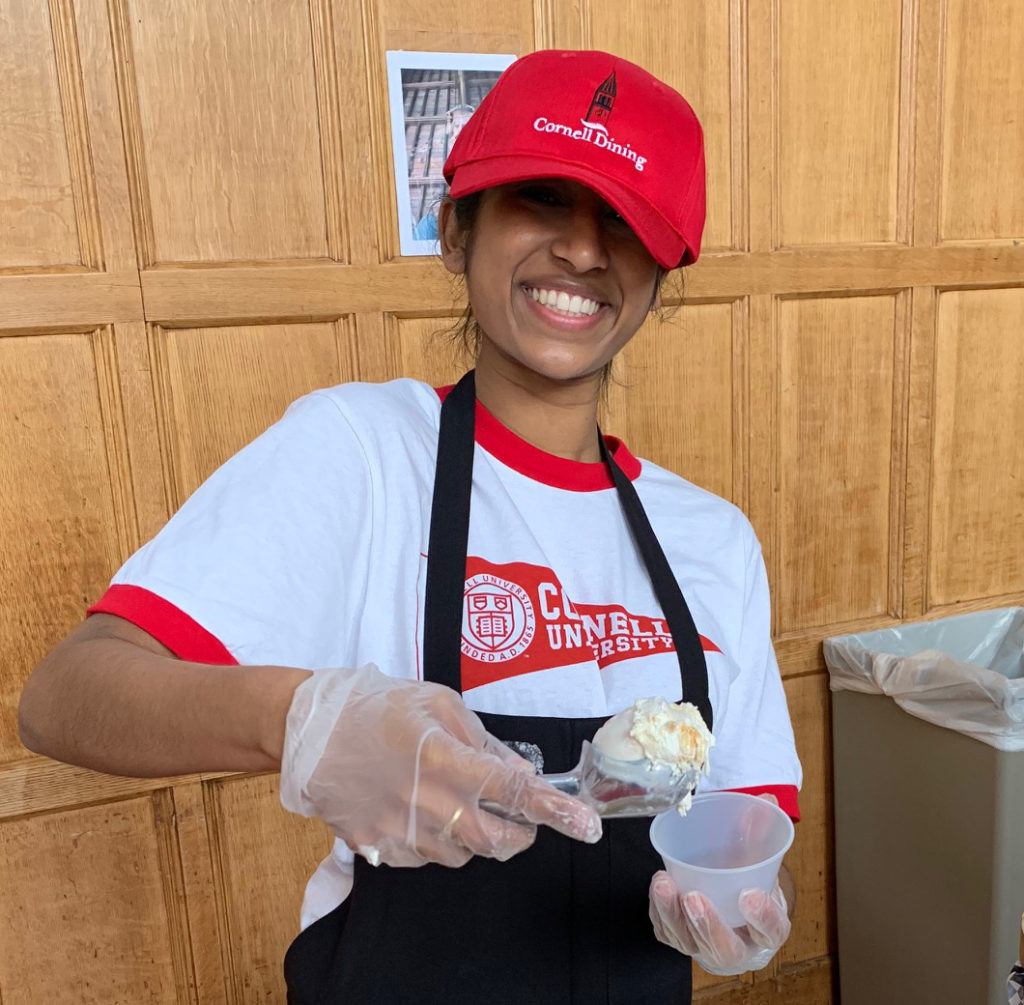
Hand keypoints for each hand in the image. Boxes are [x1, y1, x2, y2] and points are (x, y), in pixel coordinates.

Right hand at [279, 664, 601, 867]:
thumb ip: (483, 742)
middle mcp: (428, 803)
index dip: (556, 811)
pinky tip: (425, 811)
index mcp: (445, 760)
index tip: (585, 825)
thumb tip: (520, 774)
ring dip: (478, 834)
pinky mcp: (379, 849)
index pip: (514, 793)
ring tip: (458, 800)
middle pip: (498, 843)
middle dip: (522, 833)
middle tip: (518, 812)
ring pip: (465, 854)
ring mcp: (401, 832)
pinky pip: (428, 859)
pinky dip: (441, 841)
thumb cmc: (377, 707)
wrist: (312, 732)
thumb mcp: (438, 704)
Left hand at [648, 794, 790, 974]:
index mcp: (768, 930)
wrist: (729, 904)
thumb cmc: (746, 881)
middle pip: (726, 950)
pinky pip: (667, 933)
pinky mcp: (681, 941)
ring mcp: (706, 948)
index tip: (750, 894)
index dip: (763, 917)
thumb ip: (760, 832)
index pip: (772, 931)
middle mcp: (739, 948)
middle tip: (693, 896)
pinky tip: (658, 889)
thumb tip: (766, 798)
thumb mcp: (757, 859)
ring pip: (689, 943)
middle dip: (708, 924)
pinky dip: (659, 911)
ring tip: (663, 883)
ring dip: (673, 914)